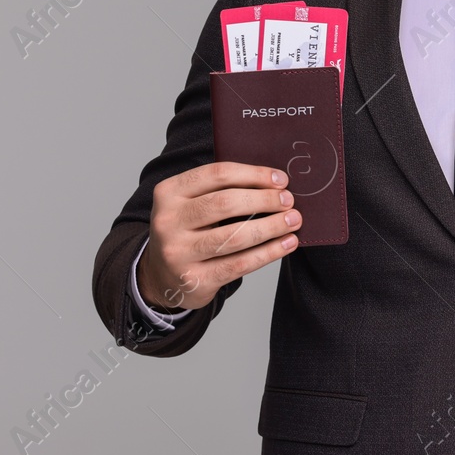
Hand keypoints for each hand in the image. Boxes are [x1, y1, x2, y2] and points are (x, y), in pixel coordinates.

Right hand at [137, 161, 300, 310]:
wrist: (161, 277)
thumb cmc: (187, 231)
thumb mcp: (190, 204)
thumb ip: (221, 189)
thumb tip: (274, 183)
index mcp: (168, 192)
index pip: (217, 174)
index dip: (253, 174)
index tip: (280, 179)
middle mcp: (168, 221)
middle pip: (226, 203)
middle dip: (264, 200)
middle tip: (289, 200)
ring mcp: (178, 253)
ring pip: (235, 236)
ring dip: (271, 226)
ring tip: (293, 221)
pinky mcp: (194, 280)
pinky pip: (239, 264)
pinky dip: (268, 252)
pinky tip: (287, 244)